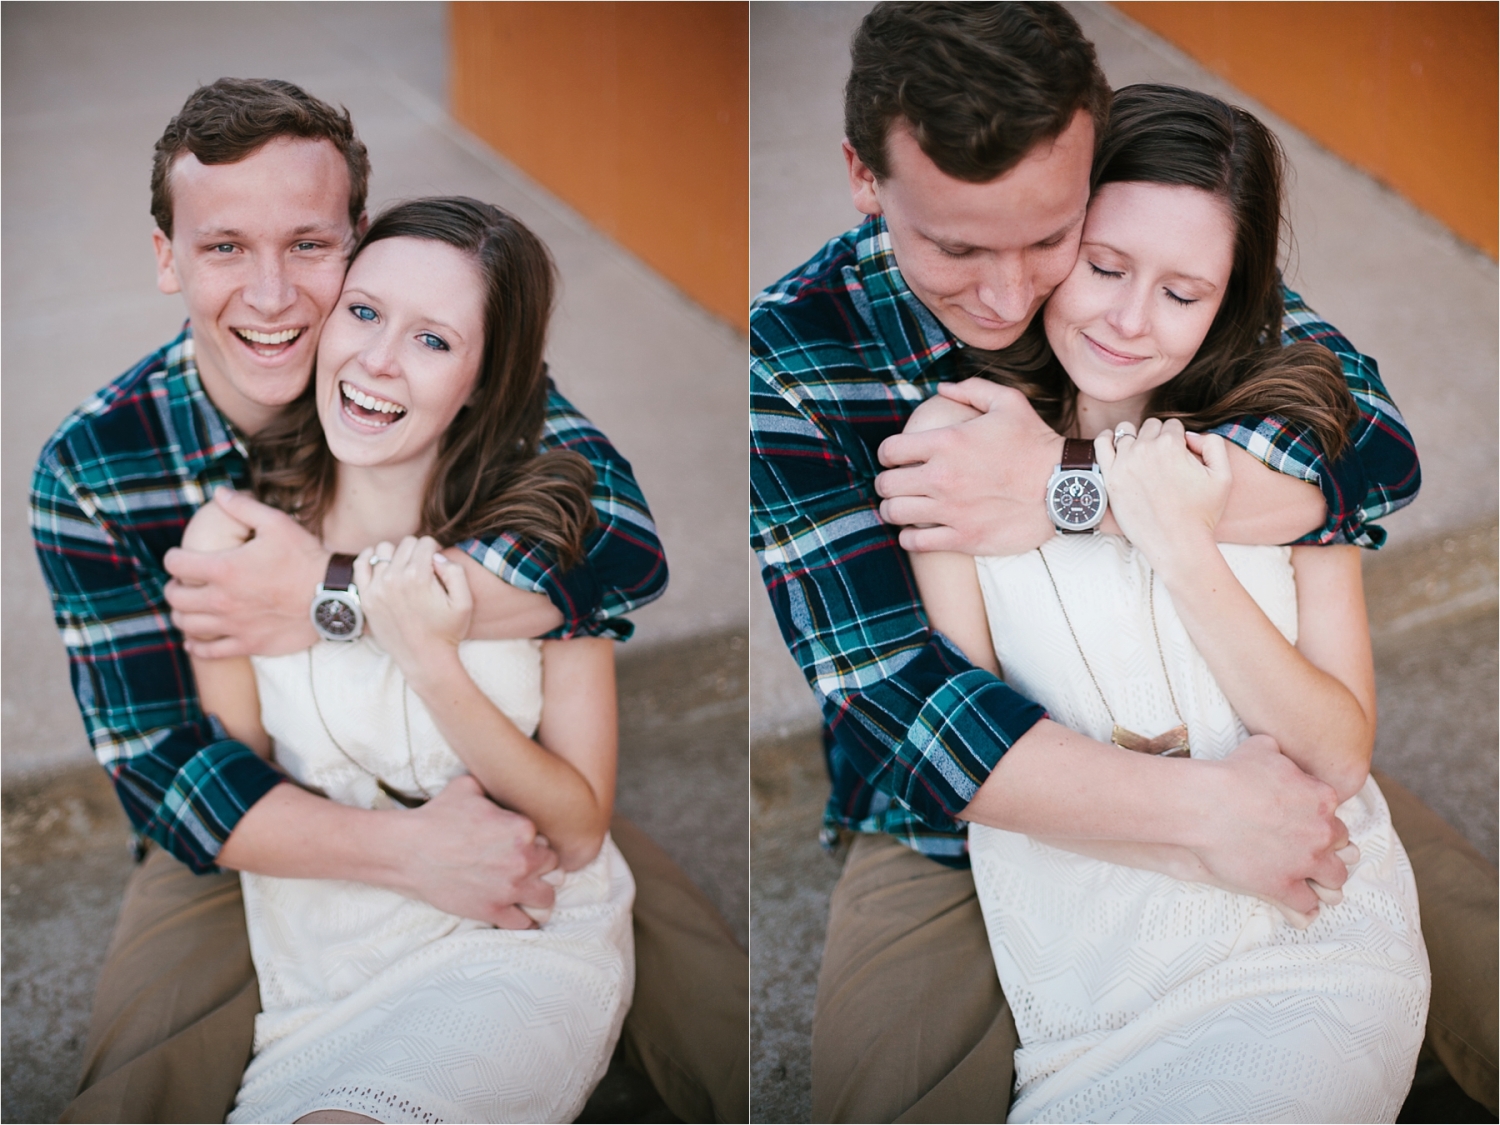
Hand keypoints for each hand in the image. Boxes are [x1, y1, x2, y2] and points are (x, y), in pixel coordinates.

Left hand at [164, 489, 327, 657]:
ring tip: (188, 608)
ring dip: (182, 615)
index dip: (173, 557)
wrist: (333, 596)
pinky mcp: (248, 644)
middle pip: (175, 597)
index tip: (180, 557)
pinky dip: (196, 646)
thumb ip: (243, 507)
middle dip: (174, 587)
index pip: (175, 563)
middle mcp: (221, 599)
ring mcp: (233, 625)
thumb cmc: (305, 558)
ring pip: (187, 624)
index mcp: (223, 568)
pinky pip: (209, 652)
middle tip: (183, 583)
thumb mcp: (277, 523)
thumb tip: (219, 493)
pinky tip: (194, 641)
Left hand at [355, 536, 472, 680]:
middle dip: (418, 551)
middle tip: (424, 569)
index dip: (435, 549)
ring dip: (396, 554)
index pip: (425, 542)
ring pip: (384, 549)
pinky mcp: (366, 597)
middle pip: (406, 543)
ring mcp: (377, 588)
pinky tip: (381, 563)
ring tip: (405, 569)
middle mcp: (394, 578)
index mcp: (419, 576)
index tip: (438, 564)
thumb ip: (455, 570)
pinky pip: (361, 564)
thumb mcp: (465, 601)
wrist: (425, 660)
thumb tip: (436, 556)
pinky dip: (370, 557)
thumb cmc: (447, 631)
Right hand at [397, 775, 559, 927]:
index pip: (549, 841)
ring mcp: (510, 888)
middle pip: (554, 869)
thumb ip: (493, 786)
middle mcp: (523, 859)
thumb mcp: (468, 787)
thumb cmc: (437, 816)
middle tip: (525, 869)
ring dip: (541, 895)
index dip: (537, 845)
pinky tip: (522, 914)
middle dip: (542, 869)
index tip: (524, 848)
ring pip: (548, 898)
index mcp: (523, 828)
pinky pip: (526, 924)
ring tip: (530, 893)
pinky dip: (527, 920)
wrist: (408, 851)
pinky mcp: (494, 911)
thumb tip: (499, 778)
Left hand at [875, 379, 1063, 554]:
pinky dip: (910, 537)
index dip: (887, 455)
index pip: (888, 451)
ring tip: (905, 508)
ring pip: (893, 514)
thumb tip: (942, 387)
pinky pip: (915, 542)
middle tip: (898, 484)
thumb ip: (972, 390)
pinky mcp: (962, 538)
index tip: (896, 459)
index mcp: (946, 442)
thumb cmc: (1036, 444)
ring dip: (894, 510)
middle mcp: (941, 477)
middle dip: (887, 483)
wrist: (1065, 488)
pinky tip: (919, 530)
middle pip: (885, 485)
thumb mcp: (1009, 403)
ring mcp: (950, 510)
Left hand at [1096, 418, 1230, 566]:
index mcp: (1171, 445)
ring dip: (1136, 439)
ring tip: (1143, 456)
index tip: (1180, 455)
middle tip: (1164, 461)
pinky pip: (1101, 444)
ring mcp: (1124, 463)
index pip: (1173, 425)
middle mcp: (1145, 449)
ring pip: (1127, 432)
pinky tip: (1114, 444)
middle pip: (1150, 427)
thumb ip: (1213, 444)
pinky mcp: (1110, 477)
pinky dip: (1107, 439)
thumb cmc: (1201, 513)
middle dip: (1159, 438)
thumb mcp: (1223, 475)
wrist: (1177, 543)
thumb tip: (1190, 435)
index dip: (1179, 439)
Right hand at [1191, 734, 1351, 920]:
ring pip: (1334, 878)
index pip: (1335, 815)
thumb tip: (1279, 749)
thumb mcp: (1261, 748)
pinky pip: (1306, 903)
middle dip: (1324, 848)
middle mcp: (1322, 832)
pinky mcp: (1284, 885)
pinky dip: (1304, 904)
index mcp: (1322, 799)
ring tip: (1310, 878)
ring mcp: (1305, 861)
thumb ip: (1280, 752)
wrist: (1205, 804)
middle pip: (1340, 846)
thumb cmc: (1230, 773)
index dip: (1319, 820)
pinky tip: (1295, 899)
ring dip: (1324, 878)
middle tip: (1304, 848)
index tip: (1303, 823)